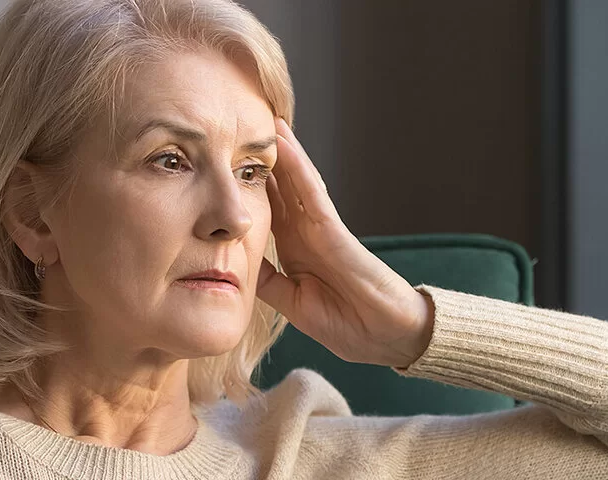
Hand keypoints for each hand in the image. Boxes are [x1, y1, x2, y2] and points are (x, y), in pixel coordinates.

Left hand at [256, 118, 434, 367]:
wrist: (386, 338)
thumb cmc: (348, 324)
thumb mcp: (293, 304)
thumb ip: (268, 282)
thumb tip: (235, 263)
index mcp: (295, 250)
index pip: (266, 210)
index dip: (246, 187)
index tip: (221, 164)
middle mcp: (306, 232)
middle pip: (278, 187)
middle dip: (259, 160)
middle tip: (235, 126)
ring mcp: (321, 228)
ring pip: (294, 180)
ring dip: (279, 150)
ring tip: (260, 117)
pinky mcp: (334, 230)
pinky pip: (312, 193)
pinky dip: (297, 167)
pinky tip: (283, 143)